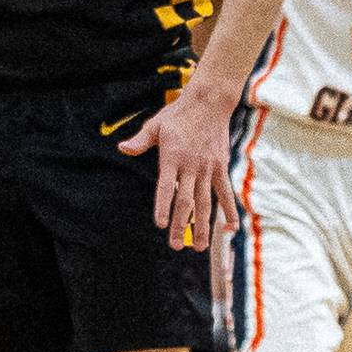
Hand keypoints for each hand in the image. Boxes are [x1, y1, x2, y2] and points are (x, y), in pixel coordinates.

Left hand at [119, 78, 238, 250]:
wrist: (208, 104)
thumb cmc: (177, 115)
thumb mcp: (155, 125)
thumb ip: (140, 141)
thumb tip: (122, 148)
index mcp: (171, 158)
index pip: (166, 187)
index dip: (163, 206)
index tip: (161, 224)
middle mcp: (190, 166)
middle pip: (185, 201)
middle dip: (180, 225)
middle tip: (176, 246)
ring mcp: (208, 168)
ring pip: (205, 203)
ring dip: (202, 226)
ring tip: (198, 247)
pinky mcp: (220, 168)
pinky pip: (225, 193)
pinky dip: (228, 210)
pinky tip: (230, 228)